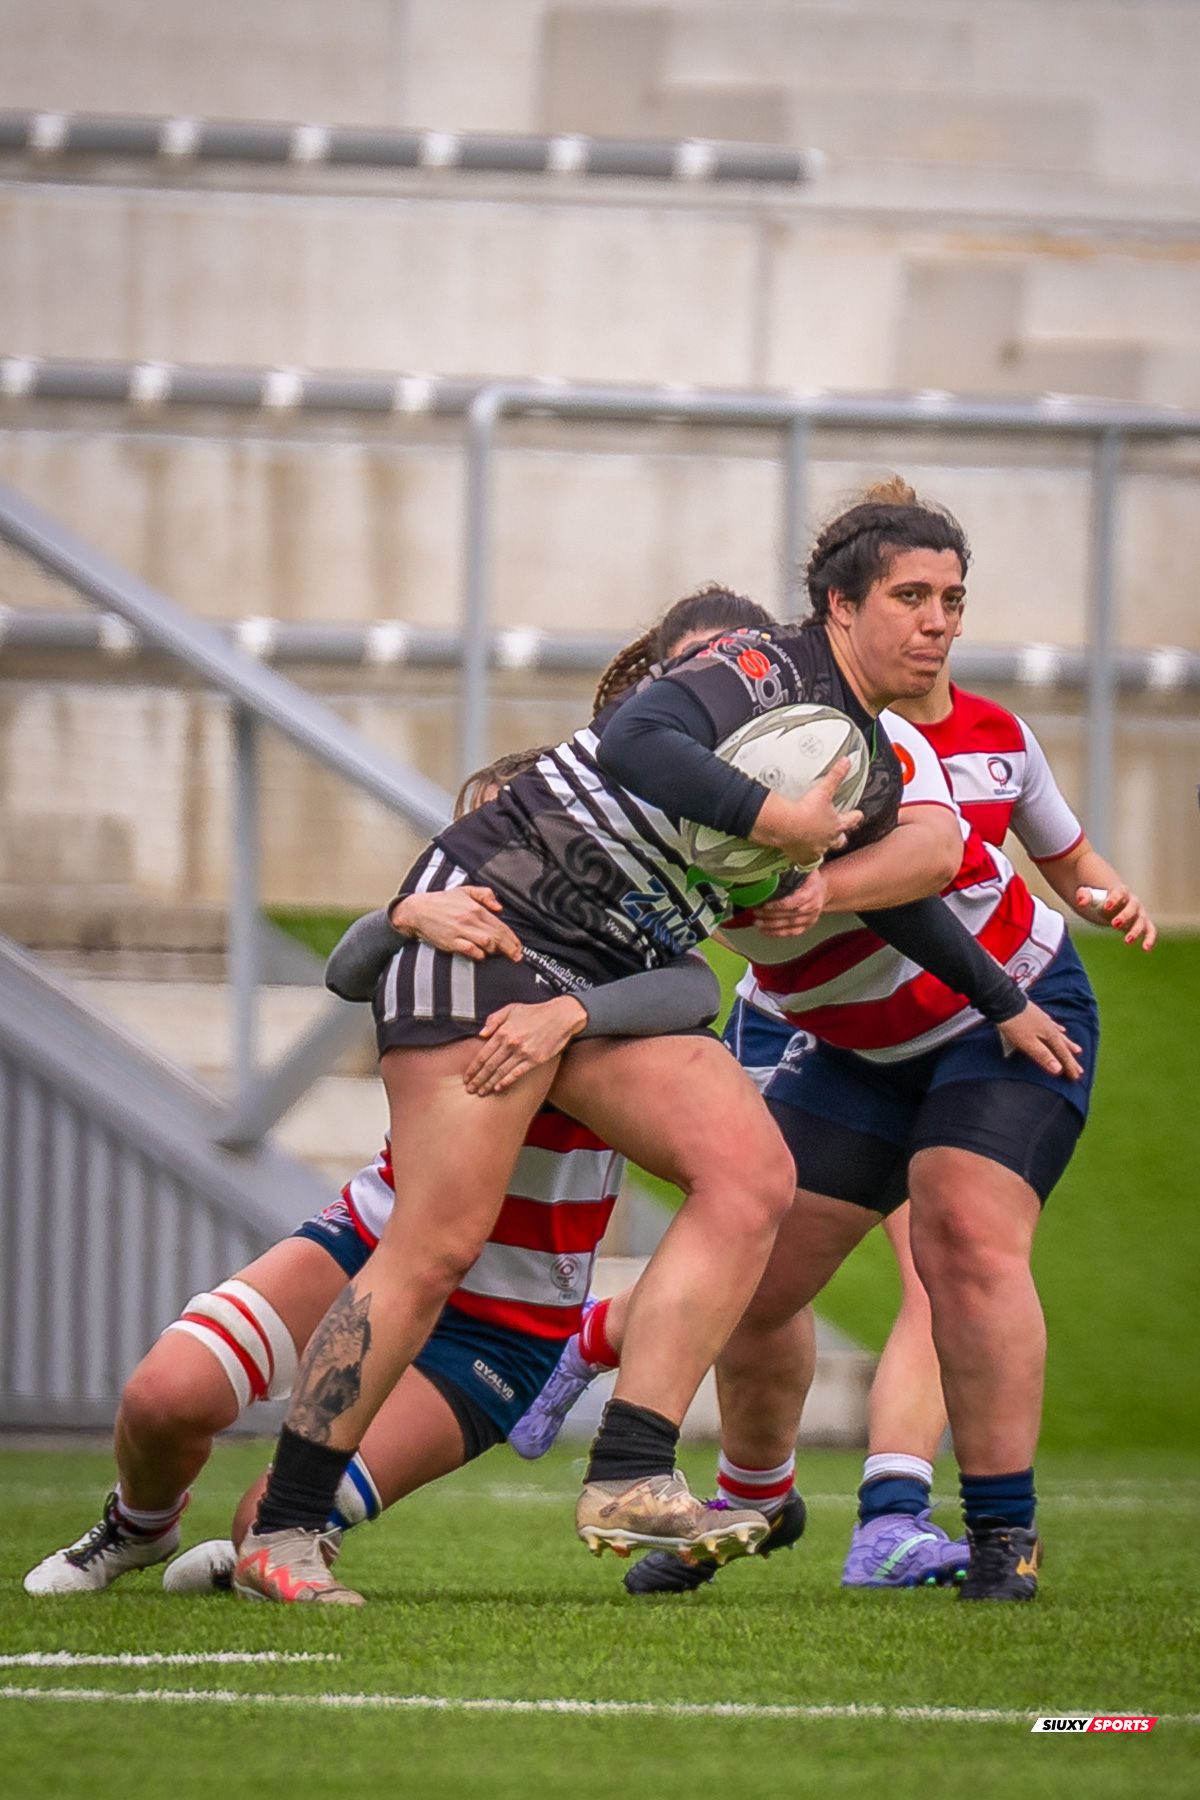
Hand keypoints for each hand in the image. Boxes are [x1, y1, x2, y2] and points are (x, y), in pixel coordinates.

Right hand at [390, 887, 522, 962]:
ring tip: (501, 955)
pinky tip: (482, 955)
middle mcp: (470, 920)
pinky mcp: (451, 942)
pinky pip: (470, 951)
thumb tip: (499, 908)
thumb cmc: (442, 901)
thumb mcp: (465, 891)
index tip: (519, 947)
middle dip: (509, 948)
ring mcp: (460, 932)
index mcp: (476, 908)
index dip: (512, 938)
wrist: (418, 911)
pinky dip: (479, 955)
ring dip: (495, 951)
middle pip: (496, 936)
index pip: (500, 925)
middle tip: (517, 956)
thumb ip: (485, 895)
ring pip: (486, 944)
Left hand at [464, 996, 588, 1094]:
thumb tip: (482, 1033)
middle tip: (470, 1089)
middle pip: (490, 1066)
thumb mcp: (511, 1008)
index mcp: (503, 1032)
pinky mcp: (535, 1060)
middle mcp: (511, 1043)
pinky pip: (517, 1073)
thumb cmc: (535, 1012)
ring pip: (501, 1072)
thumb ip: (494, 1019)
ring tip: (481, 1092)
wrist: (560, 1016)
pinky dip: (507, 1082)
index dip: (473, 1068)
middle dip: (478, 1079)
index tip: (467, 1077)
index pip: (483, 1054)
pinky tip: (499, 1088)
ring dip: (489, 1084)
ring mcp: (523, 1052)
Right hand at [752, 760, 863, 869]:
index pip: (851, 820)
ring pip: (823, 852)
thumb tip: (847, 761)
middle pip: (840, 841)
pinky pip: (805, 862)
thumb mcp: (823, 790)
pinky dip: (803, 859)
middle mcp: (828, 840)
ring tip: (816, 847)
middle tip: (839, 836)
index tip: (859, 815)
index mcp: (836, 824)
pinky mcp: (802, 858)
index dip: (856, 816)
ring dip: (821, 848)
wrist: (786, 825)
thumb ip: (836, 775)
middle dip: (840, 838)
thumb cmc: (806, 810)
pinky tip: (800, 856)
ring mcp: (816, 851)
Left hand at [752, 869, 828, 937]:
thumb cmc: (808, 877)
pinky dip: (777, 933)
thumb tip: (771, 864)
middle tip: (755, 912)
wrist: (824, 890)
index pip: (795, 901)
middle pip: (790, 914)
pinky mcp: (808, 926)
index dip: (779, 905)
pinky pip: (792, 933)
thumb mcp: (804, 868)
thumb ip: (791, 868)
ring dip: (771, 925)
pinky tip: (764, 931)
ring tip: (756, 922)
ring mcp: (811, 918)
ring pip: (789, 925)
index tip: (765, 905)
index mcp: (811, 891)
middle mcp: (813, 906)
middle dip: (770, 915)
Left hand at [998, 1001, 1083, 1079]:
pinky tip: (1060, 1028)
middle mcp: (1050, 1028)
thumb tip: (1058, 1070)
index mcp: (1050, 1036)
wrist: (1004, 1001)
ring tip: (1077, 1050)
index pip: (1062, 1054)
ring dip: (1068, 1044)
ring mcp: (1044, 1020)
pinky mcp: (1037, 1015)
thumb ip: (1043, 1056)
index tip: (1076, 1077)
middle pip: (1064, 1046)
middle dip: (1071, 1059)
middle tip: (1080, 1070)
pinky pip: (1052, 1025)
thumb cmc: (1015, 1025)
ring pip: (1060, 1035)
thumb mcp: (1028, 1044)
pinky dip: (1058, 1029)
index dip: (1069, 1066)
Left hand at [1077, 883, 1155, 950]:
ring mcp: (1139, 913)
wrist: (1109, 904)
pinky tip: (1146, 949)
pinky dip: (1150, 939)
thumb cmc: (1098, 899)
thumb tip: (1080, 902)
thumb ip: (1084, 896)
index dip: (1114, 899)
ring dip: (1136, 931)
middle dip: (1124, 916)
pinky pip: (1150, 931)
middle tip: (1114, 924)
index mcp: (1120, 891)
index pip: (1119, 892)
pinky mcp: (1143, 924)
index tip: (1107, 907)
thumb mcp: (1088, 894)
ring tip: (1127, 941)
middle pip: (1132, 907)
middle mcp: (1133, 901)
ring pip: (1141, 920)